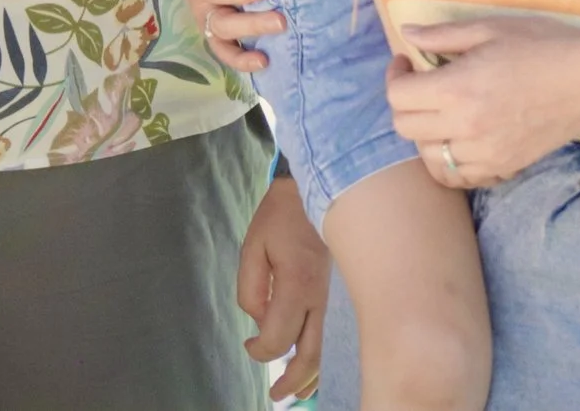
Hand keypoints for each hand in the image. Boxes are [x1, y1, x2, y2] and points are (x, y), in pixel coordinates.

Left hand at [236, 176, 327, 401]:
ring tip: (294, 393)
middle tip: (275, 395)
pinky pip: (328, 334)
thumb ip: (251, 288)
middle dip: (292, 381)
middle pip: (310, 354)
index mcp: (296, 285)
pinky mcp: (332, 294)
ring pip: (325, 349)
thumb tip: (259, 319)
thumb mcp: (253, 246)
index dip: (260, 349)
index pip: (278, 337)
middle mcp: (319, 297)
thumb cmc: (281, 216)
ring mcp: (330, 297)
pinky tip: (312, 367)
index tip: (247, 344)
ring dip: (309, 376)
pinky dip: (320, 357)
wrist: (320, 188)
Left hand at [387, 18, 579, 188]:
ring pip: (428, 157)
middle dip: (405, 104)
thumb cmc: (542, 45)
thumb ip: (442, 34)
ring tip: (440, 112)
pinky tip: (459, 138)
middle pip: (405, 128)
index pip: (398, 96)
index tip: (407, 63)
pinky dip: (450, 160)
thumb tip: (406, 33)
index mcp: (458, 89)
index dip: (395, 76)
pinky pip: (458, 176)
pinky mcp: (503, 167)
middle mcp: (466, 127)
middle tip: (421, 85)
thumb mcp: (490, 28)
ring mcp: (485, 153)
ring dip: (425, 134)